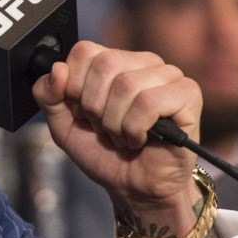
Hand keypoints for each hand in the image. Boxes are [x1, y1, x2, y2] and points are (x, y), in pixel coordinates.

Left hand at [31, 40, 203, 237]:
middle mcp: (143, 62)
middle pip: (105, 64)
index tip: (81, 112)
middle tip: (102, 127)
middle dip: (94, 106)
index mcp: (114, 61)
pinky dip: (135, 128)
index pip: (84, 51)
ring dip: (115, 122)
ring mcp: (168, 75)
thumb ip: (49, 95)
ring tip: (121, 135)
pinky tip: (139, 139)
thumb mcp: (62, 124)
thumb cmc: (102, 152)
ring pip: (126, 84)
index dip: (74, 87)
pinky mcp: (188, 94)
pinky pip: (150, 102)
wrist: (133, 186)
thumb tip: (57, 69)